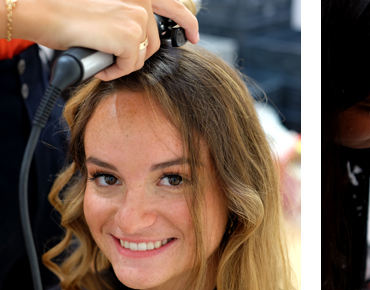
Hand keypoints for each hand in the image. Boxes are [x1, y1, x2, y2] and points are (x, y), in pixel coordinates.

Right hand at [13, 0, 199, 80]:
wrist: (45, 12)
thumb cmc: (67, 15)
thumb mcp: (107, 12)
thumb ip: (128, 19)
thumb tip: (140, 39)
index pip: (174, 8)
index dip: (188, 23)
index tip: (194, 36)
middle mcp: (141, 4)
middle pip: (153, 42)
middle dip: (137, 56)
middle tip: (116, 61)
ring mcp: (137, 20)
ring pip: (141, 56)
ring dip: (122, 64)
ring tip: (100, 58)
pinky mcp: (128, 37)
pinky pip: (130, 66)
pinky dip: (114, 72)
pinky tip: (99, 66)